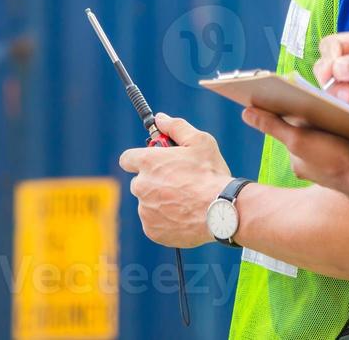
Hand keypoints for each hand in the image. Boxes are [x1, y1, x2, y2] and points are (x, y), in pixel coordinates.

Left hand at [118, 114, 231, 247]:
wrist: (221, 211)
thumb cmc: (210, 174)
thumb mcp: (199, 141)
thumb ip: (176, 126)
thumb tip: (161, 118)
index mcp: (148, 163)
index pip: (127, 159)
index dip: (139, 159)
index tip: (152, 161)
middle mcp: (141, 186)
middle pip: (140, 182)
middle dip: (154, 181)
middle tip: (178, 181)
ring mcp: (145, 210)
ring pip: (148, 203)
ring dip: (160, 201)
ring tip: (186, 200)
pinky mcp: (152, 230)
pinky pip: (153, 223)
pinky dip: (165, 220)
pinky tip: (184, 215)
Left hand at [241, 107, 348, 199]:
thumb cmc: (336, 160)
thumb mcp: (300, 139)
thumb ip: (272, 126)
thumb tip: (245, 113)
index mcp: (298, 159)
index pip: (292, 126)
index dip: (298, 109)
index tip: (308, 96)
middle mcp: (312, 165)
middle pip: (312, 129)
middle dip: (322, 115)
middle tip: (336, 100)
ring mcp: (332, 165)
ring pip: (331, 134)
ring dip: (339, 121)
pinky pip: (347, 142)